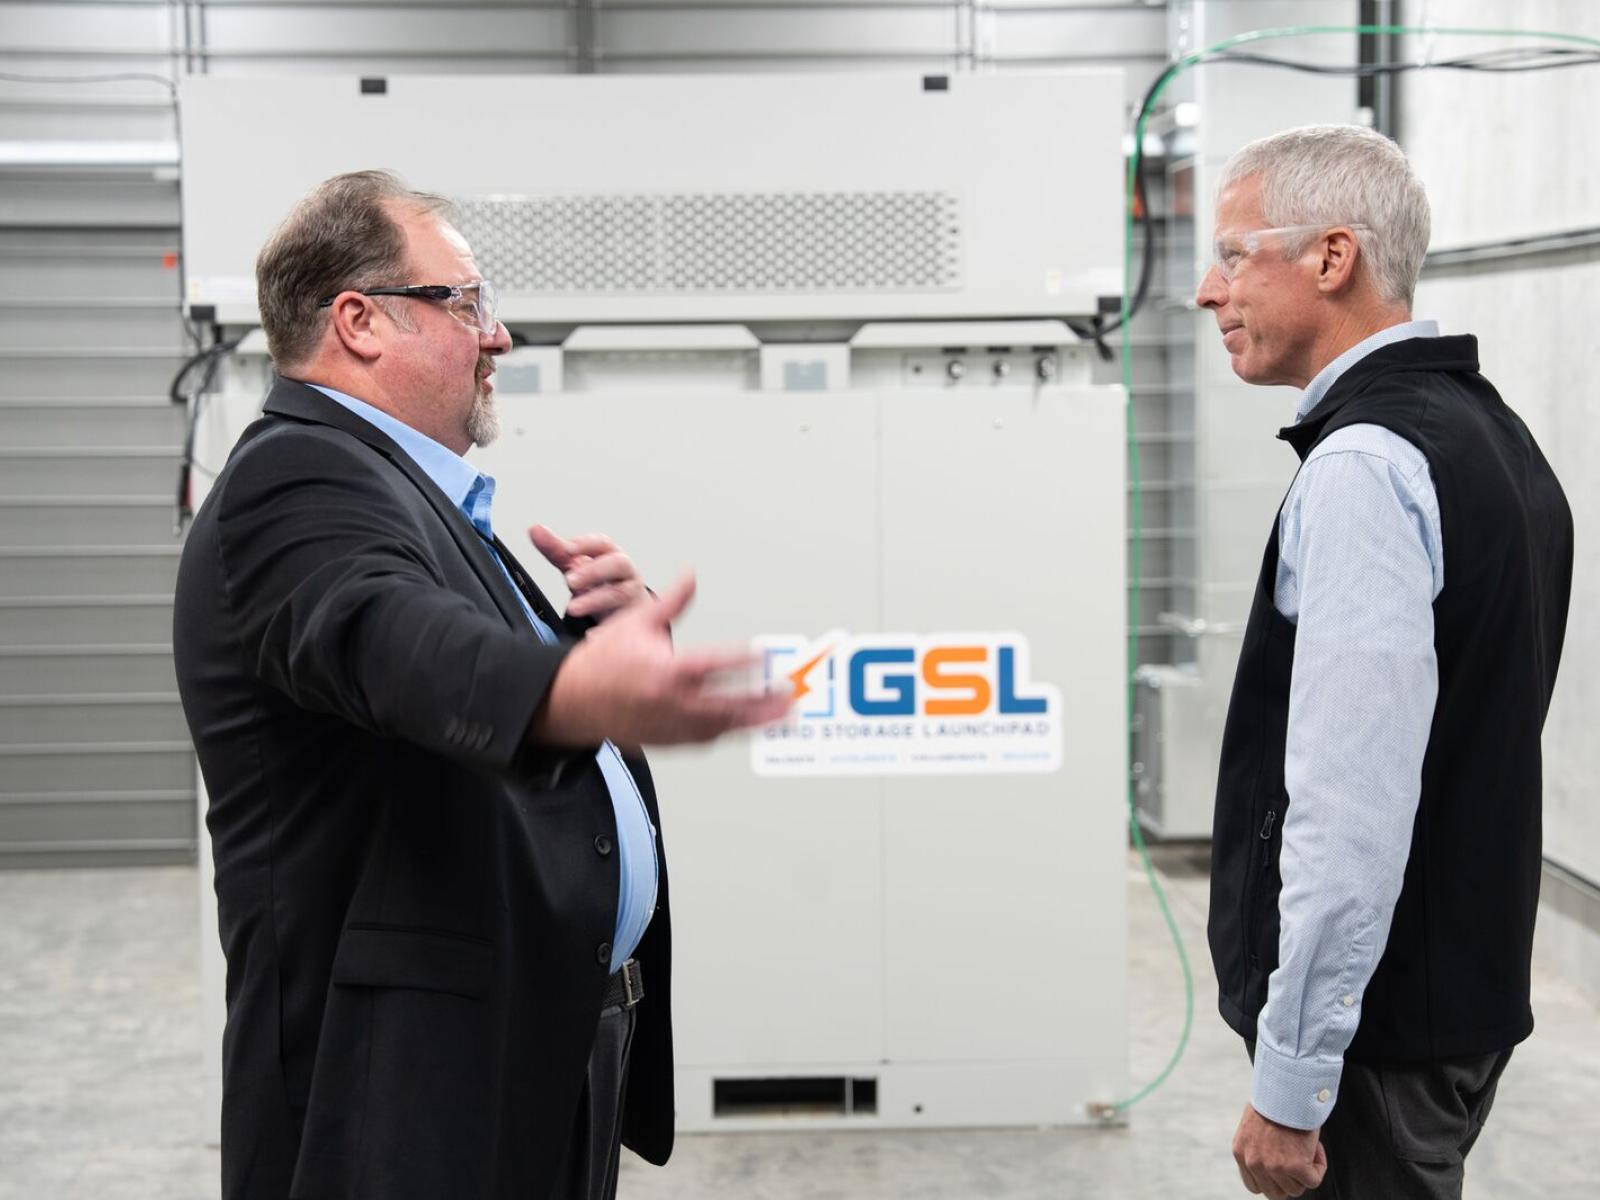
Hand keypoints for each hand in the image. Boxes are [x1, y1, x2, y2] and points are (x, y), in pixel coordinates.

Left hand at [529, 524, 645, 621]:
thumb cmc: (600, 581)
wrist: (625, 608)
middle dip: (594, 571)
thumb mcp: (578, 565)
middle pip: (617, 564)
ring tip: (572, 608)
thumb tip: (535, 529)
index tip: (567, 550)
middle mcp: (625, 572)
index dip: (585, 545)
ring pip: (620, 594)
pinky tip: (591, 635)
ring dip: (595, 601)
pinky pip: (623, 624)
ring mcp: (631, 595)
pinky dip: (605, 629)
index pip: (602, 543)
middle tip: (570, 580)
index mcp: (611, 554)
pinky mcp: (631, 619)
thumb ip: (556, 549)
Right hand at [533, 571, 792, 748]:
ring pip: (722, 728)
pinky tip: (749, 726)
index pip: (712, 665)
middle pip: (727, 705)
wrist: (571, 701)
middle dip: (762, 702)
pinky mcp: (667, 740)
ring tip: (782, 714)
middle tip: (790, 694)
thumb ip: (671, 601)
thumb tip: (690, 575)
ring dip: (754, 722)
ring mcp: (670, 725)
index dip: (742, 661)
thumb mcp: (636, 622)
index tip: (765, 657)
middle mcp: (671, 702)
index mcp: (665, 670)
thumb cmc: (604, 660)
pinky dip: (729, 732)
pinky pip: (706, 739)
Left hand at [1233, 1104, 1326, 1198]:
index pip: (1254, 1186)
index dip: (1271, 1181)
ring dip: (1305, 1172)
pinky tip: (1315, 1147)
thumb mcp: (1254, 1127)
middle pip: (1275, 1193)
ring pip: (1295, 1189)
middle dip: (1289, 1181)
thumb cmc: (1275, 1101)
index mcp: (1241, 1153)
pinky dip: (1319, 1166)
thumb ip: (1258, 1147)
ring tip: (1305, 1148)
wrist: (1286, 1089)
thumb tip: (1274, 1160)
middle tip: (1298, 1162)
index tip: (1283, 1170)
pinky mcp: (1294, 1166)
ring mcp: (1273, 1167)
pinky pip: (1313, 1180)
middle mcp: (1253, 1163)